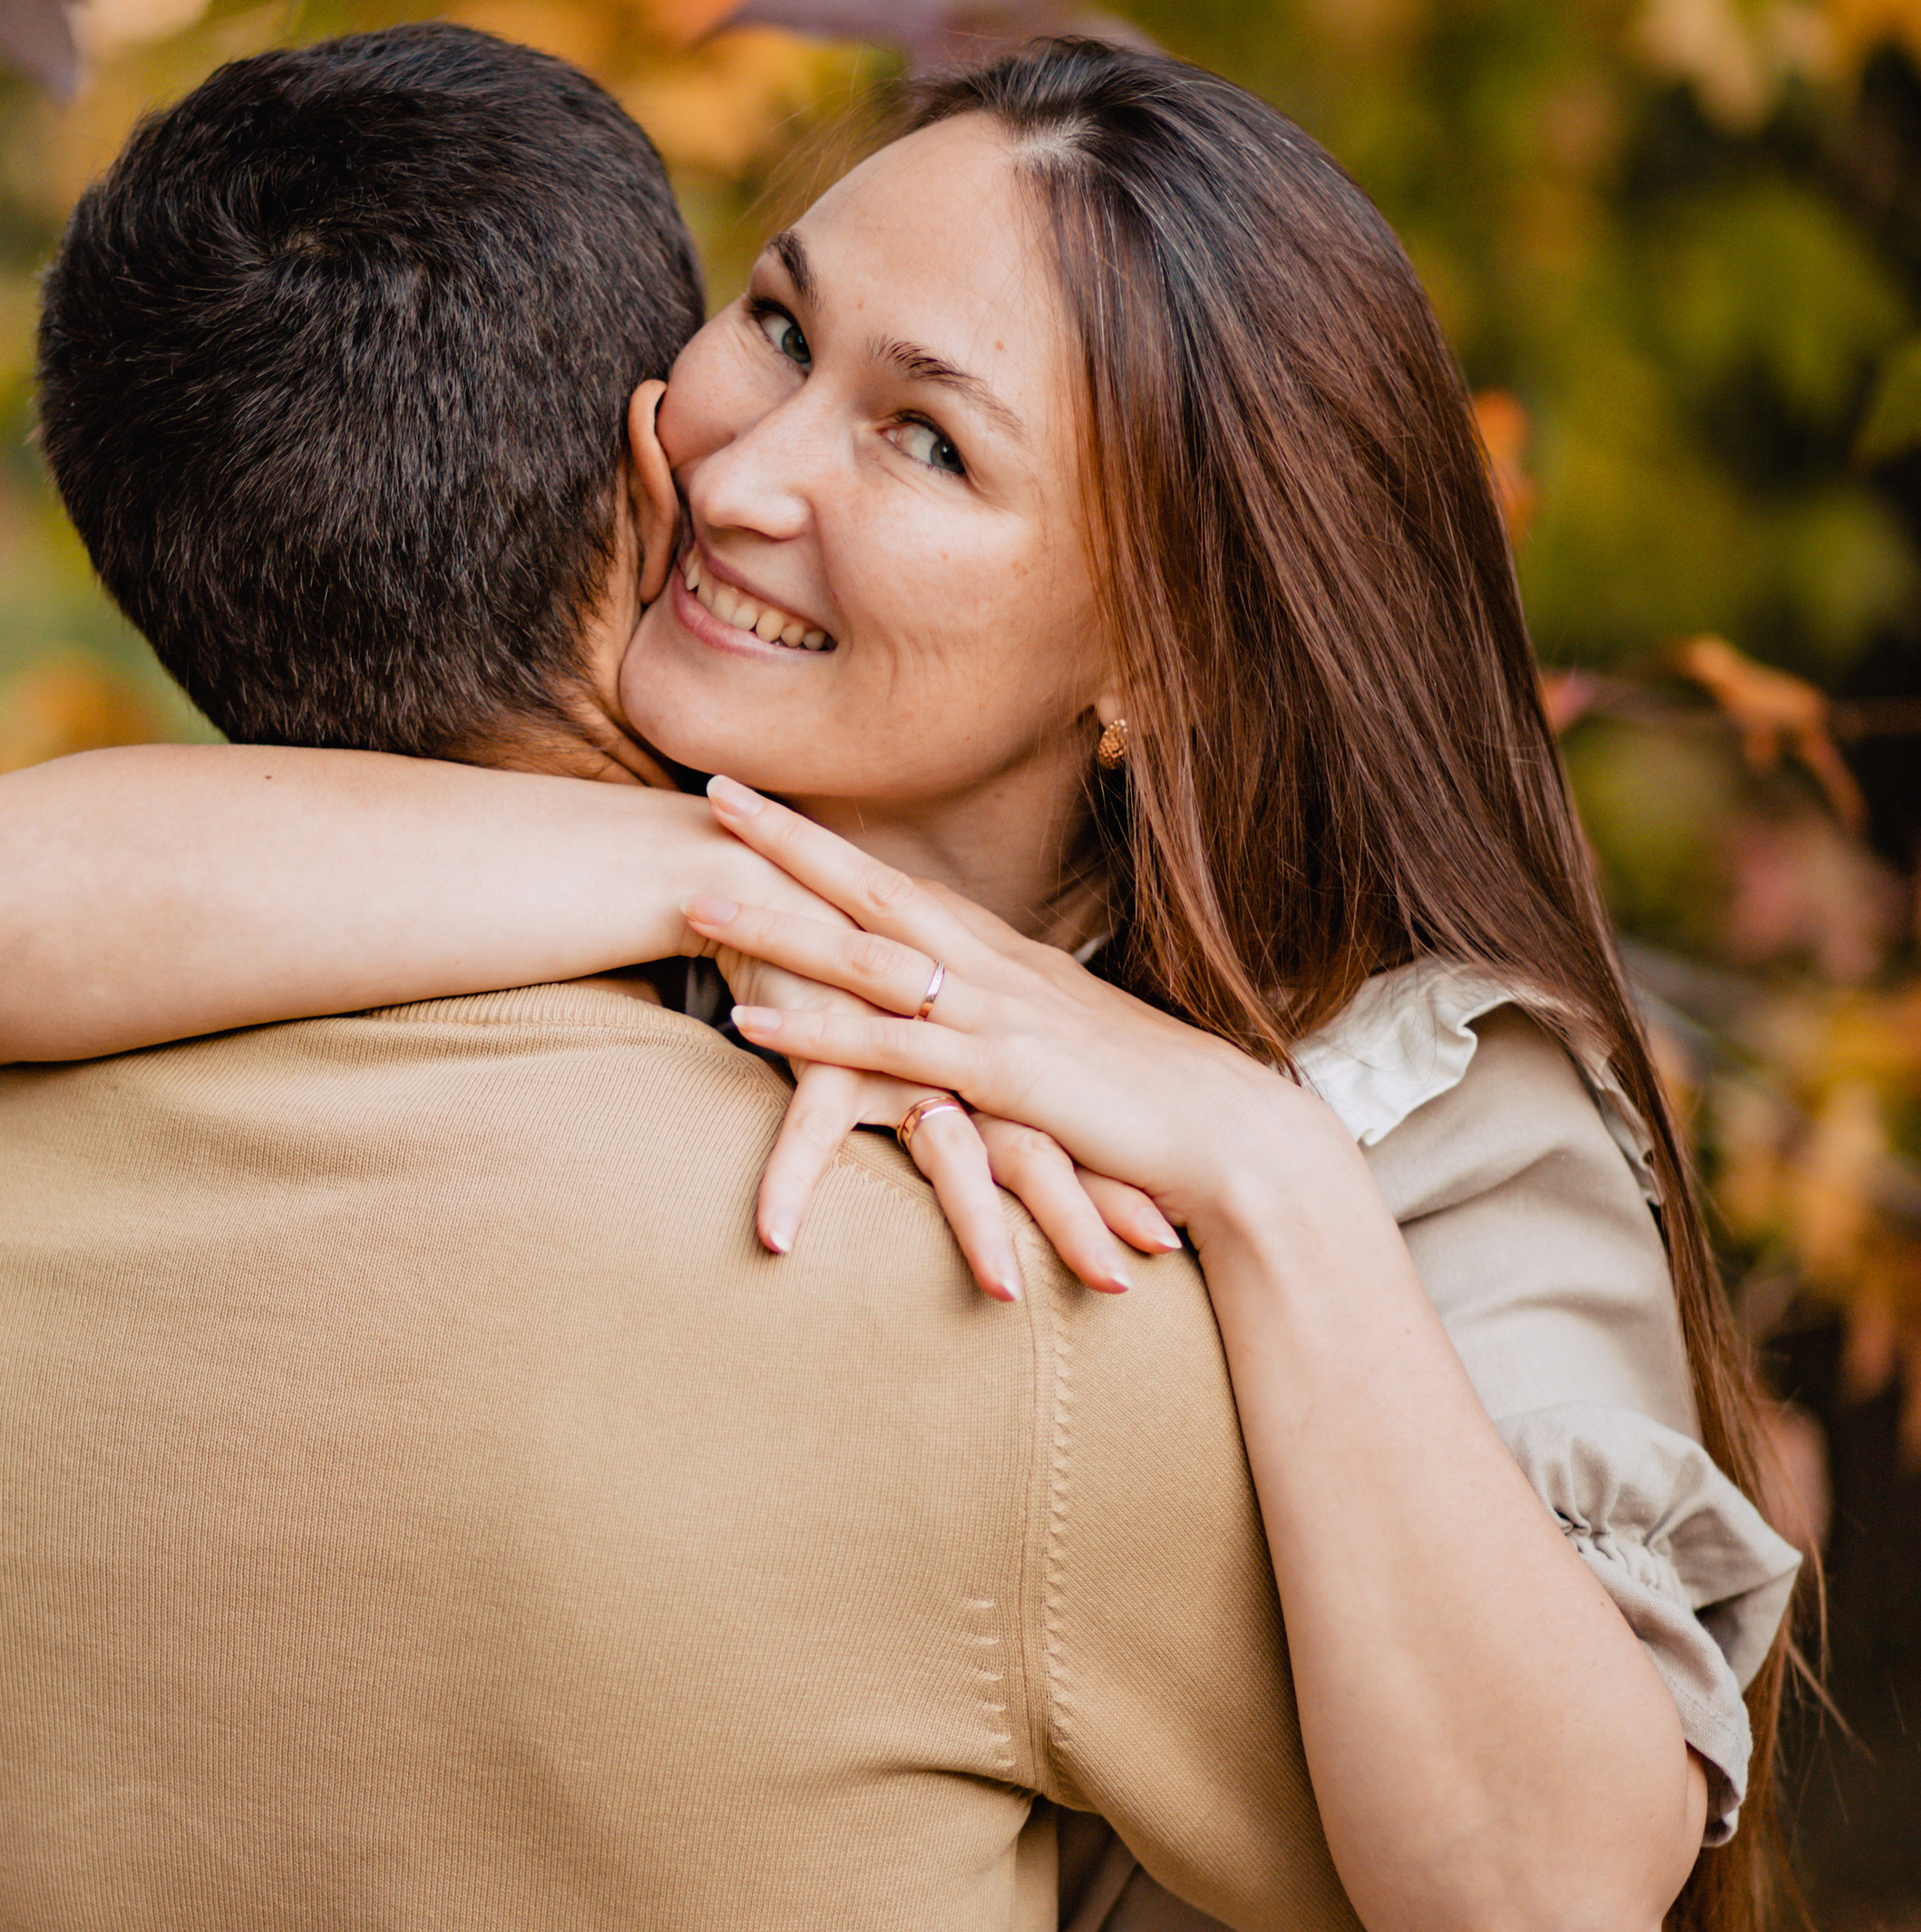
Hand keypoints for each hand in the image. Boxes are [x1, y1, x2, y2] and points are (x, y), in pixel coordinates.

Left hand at [687, 778, 1337, 1254]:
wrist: (1235, 1137)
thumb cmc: (1157, 1105)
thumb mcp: (1070, 1052)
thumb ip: (1011, 1031)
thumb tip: (970, 1026)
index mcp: (1008, 960)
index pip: (902, 882)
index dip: (833, 842)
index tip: (770, 804)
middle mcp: (995, 971)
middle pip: (874, 886)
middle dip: (789, 842)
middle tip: (712, 794)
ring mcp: (996, 1017)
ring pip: (866, 958)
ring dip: (778, 928)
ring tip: (695, 902)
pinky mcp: (1002, 1077)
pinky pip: (889, 1050)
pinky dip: (815, 1034)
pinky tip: (750, 1023)